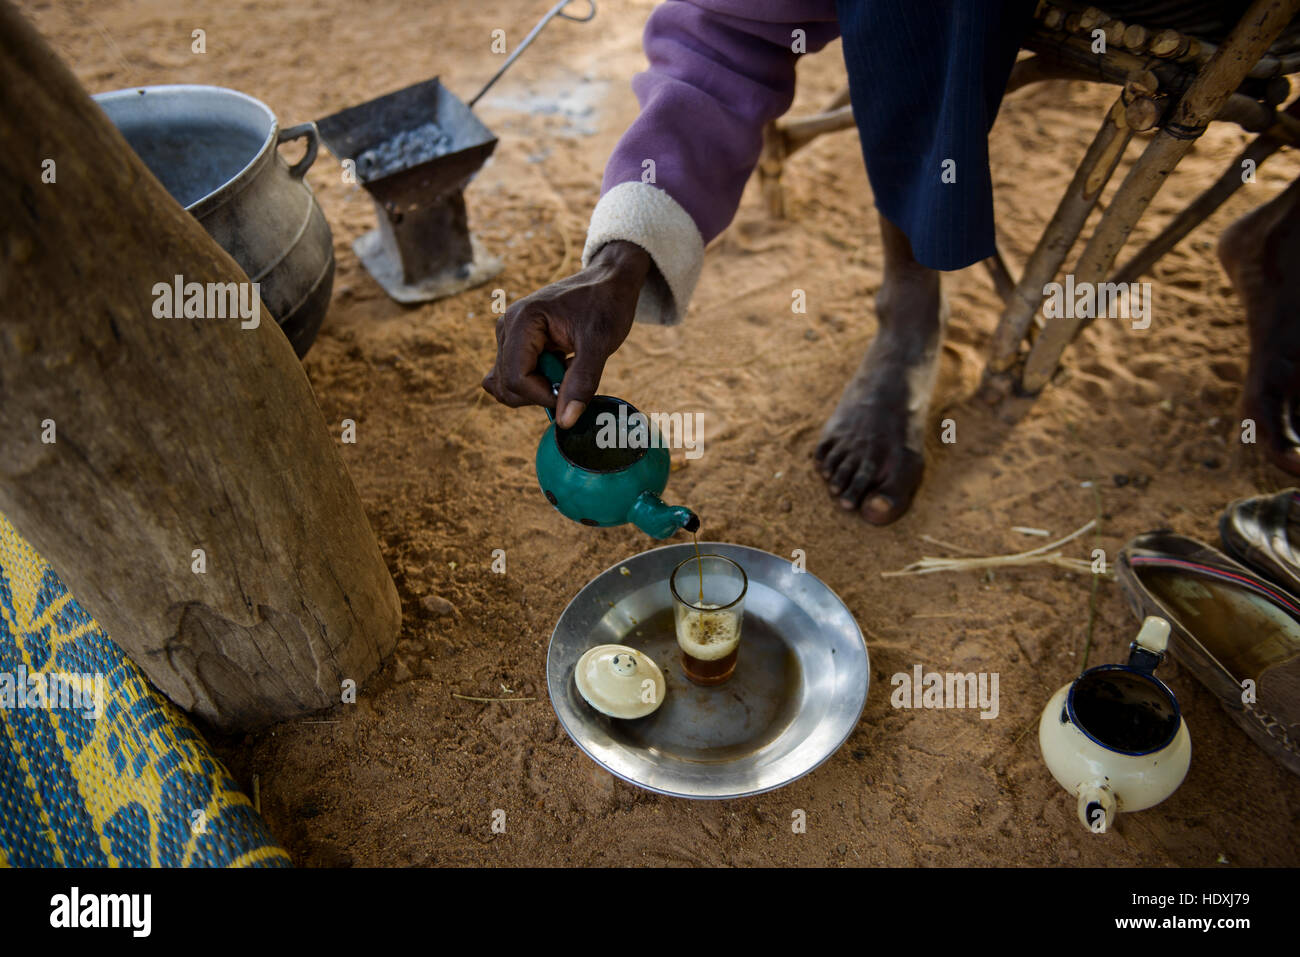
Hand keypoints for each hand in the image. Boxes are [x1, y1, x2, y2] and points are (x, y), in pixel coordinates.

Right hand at [482, 240, 650, 427]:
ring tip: (566, 367)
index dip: (543, 395)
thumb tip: (565, 422)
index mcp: (522, 321)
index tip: (570, 391)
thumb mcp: (600, 343)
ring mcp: (509, 335)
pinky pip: (515, 376)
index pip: (516, 379)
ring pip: (508, 384)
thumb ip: (581, 382)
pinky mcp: (516, 342)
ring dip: (538, 388)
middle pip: (507, 385)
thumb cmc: (606, 304)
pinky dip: (537, 381)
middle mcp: (507, 327)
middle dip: (539, 393)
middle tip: (570, 377)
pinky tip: (561, 366)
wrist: (609, 280)